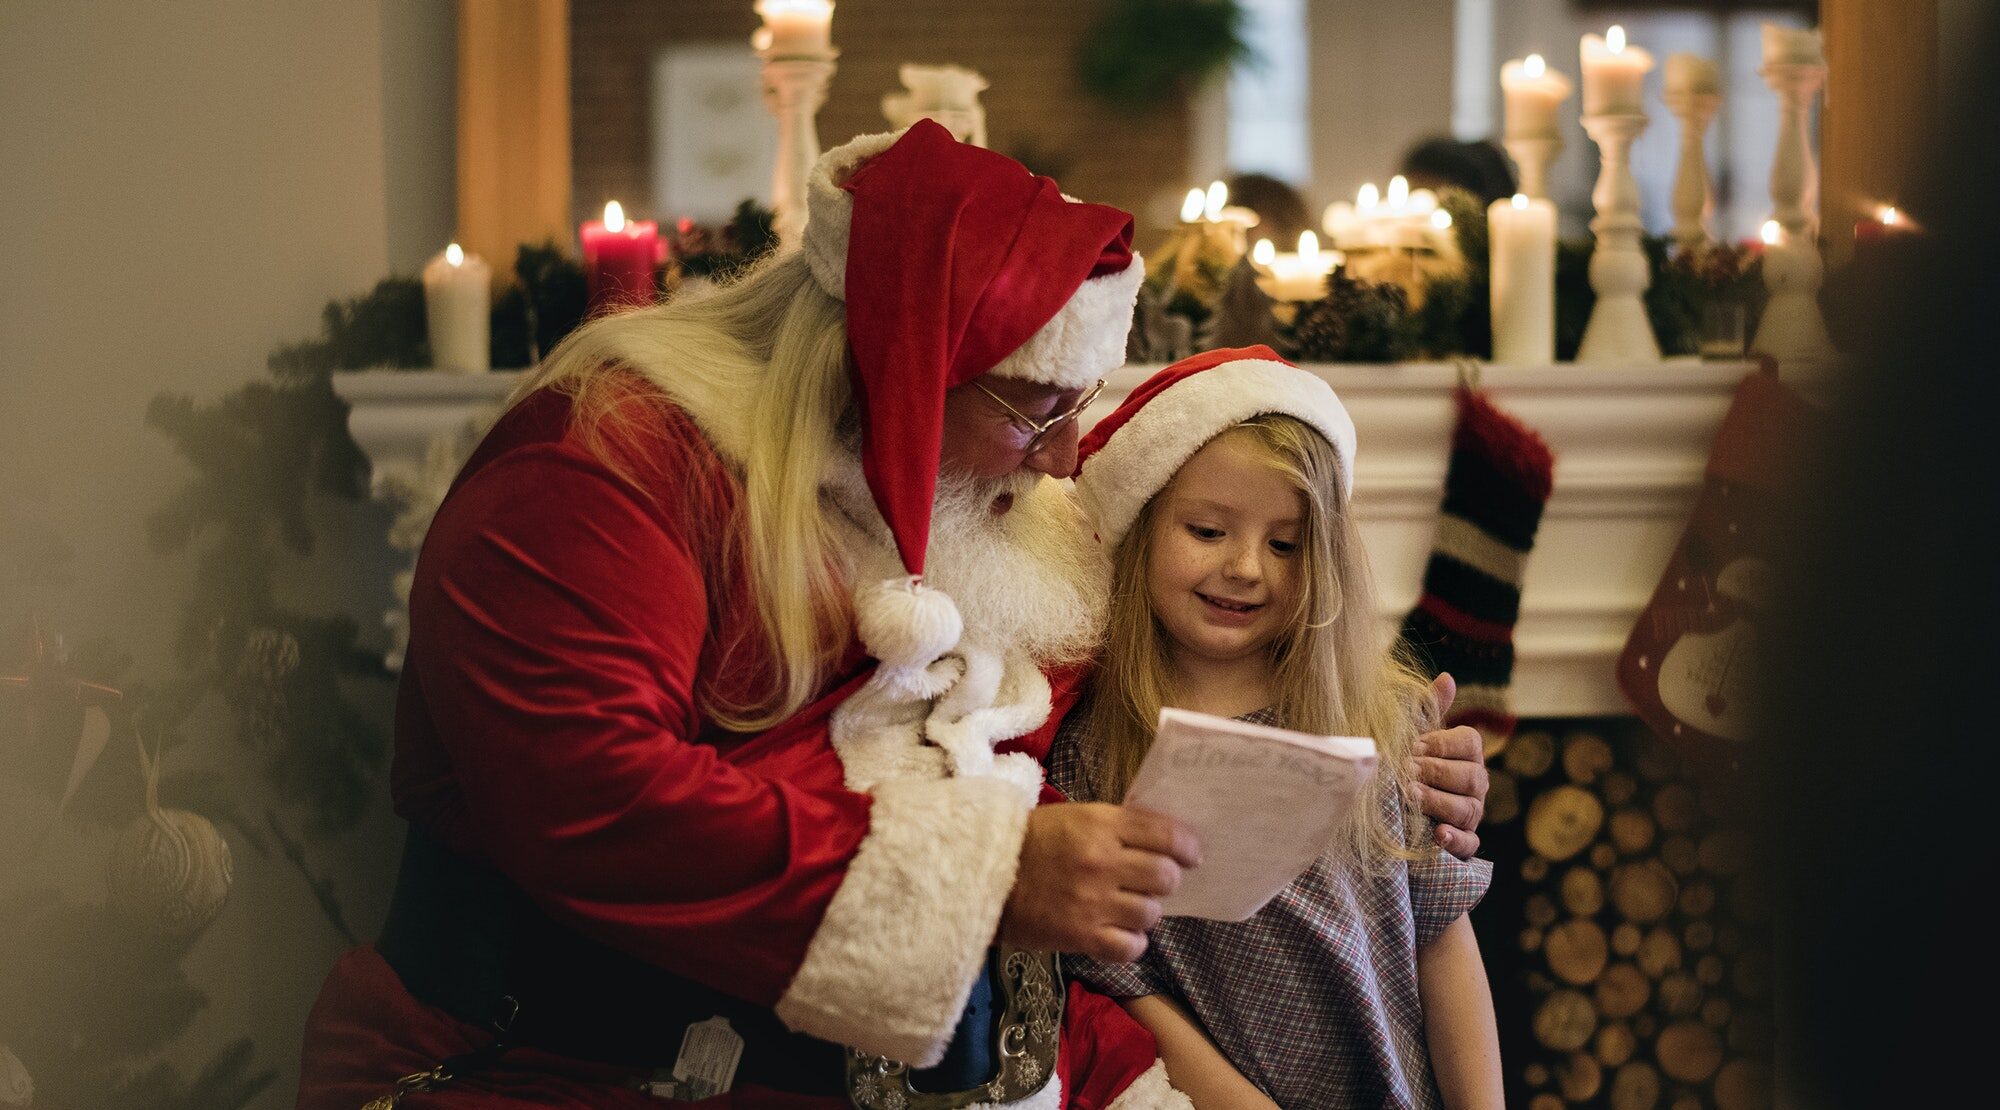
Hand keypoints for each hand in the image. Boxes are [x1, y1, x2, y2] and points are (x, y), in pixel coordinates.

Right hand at [999, 802, 1200, 963]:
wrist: (981, 875)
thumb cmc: (1029, 841)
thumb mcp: (1074, 816)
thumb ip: (1116, 826)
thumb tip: (1162, 838)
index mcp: (1101, 824)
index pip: (1167, 835)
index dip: (1188, 847)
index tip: (1191, 855)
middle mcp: (1103, 862)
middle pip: (1166, 877)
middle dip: (1166, 880)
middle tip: (1153, 882)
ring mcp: (1093, 901)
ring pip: (1151, 914)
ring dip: (1145, 912)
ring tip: (1129, 908)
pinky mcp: (1081, 936)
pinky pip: (1130, 948)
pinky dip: (1131, 943)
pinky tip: (1119, 934)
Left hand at [1409, 672, 1488, 859]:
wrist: (1394, 811)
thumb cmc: (1408, 766)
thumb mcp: (1414, 738)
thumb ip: (1429, 710)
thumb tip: (1447, 678)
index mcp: (1467, 754)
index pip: (1470, 742)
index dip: (1443, 743)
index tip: (1414, 746)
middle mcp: (1476, 784)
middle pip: (1472, 776)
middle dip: (1437, 773)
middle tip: (1407, 771)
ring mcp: (1472, 815)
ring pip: (1468, 809)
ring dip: (1438, 802)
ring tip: (1411, 797)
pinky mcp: (1463, 844)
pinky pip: (1469, 844)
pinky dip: (1454, 839)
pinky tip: (1437, 834)